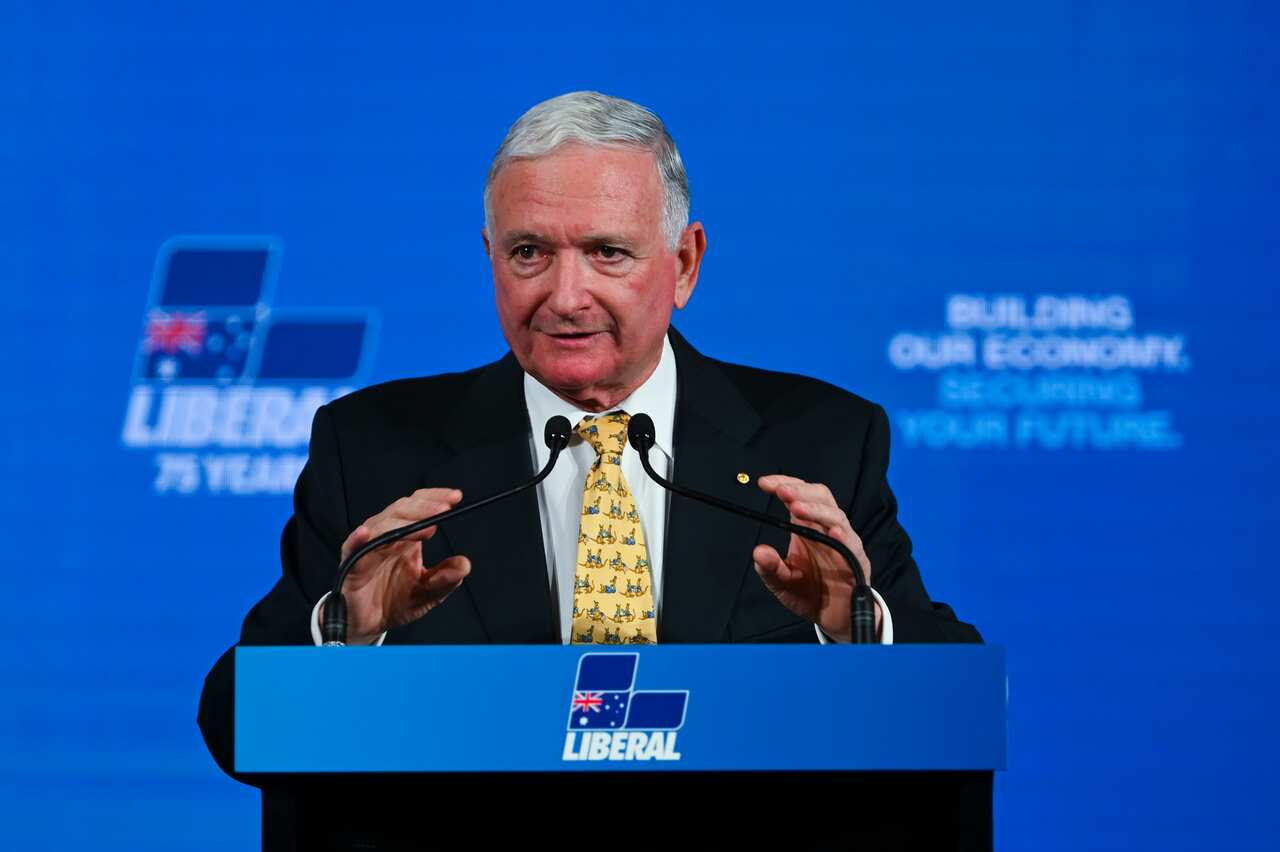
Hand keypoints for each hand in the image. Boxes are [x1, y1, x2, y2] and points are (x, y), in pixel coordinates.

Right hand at [323, 488, 469, 643]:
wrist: (370, 625)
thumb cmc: (395, 602)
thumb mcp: (428, 592)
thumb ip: (445, 579)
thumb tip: (464, 565)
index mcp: (405, 538)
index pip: (417, 507)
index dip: (434, 498)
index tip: (456, 497)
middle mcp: (386, 538)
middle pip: (401, 510)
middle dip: (424, 508)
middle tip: (444, 509)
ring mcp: (368, 549)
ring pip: (381, 525)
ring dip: (403, 523)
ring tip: (427, 525)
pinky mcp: (352, 566)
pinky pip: (352, 548)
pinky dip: (358, 539)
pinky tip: (366, 533)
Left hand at [752, 475, 878, 643]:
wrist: (835, 619)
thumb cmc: (809, 594)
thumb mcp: (782, 583)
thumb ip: (770, 568)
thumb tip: (759, 552)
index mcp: (807, 527)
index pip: (800, 495)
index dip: (785, 484)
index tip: (764, 484)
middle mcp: (827, 529)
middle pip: (821, 496)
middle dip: (801, 490)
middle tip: (781, 492)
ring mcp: (844, 543)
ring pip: (836, 516)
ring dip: (816, 510)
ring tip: (797, 507)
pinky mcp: (856, 560)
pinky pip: (852, 544)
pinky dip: (843, 536)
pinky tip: (833, 533)